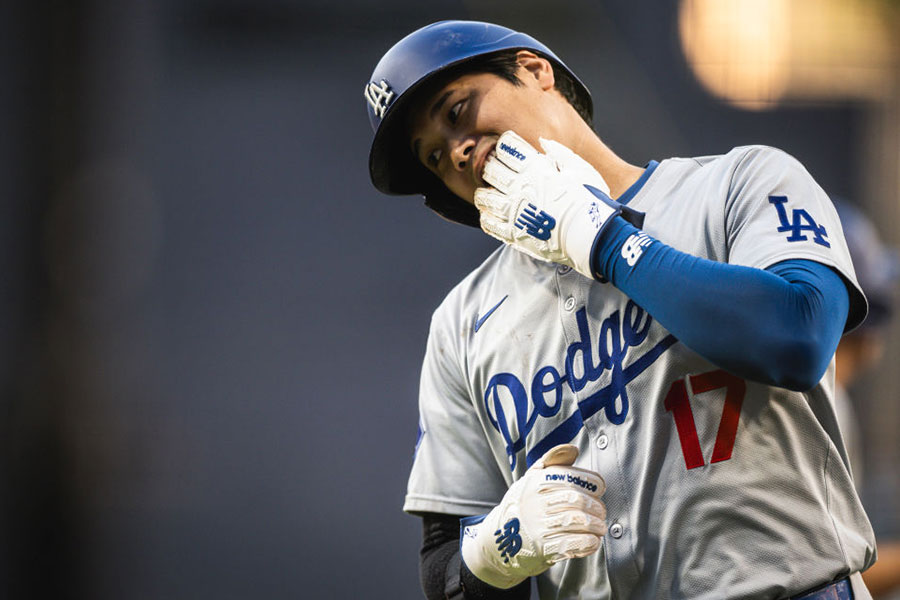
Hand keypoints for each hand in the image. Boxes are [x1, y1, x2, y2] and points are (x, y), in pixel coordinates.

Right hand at [460, 444, 606, 588]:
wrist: (499, 539)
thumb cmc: (522, 505)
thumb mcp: (531, 478)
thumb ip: (553, 461)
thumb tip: (572, 449)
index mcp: (536, 482)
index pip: (572, 477)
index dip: (591, 483)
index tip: (598, 489)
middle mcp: (537, 503)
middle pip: (577, 500)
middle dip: (596, 507)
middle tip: (600, 511)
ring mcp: (539, 526)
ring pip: (577, 522)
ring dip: (595, 525)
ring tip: (599, 527)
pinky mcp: (543, 549)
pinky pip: (572, 544)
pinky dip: (588, 543)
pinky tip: (592, 541)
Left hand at [474, 131, 621, 278]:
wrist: (589, 235)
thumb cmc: (589, 199)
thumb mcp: (580, 169)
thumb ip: (560, 153)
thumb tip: (543, 141)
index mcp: (535, 169)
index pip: (509, 149)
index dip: (504, 145)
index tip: (504, 146)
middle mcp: (519, 188)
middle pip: (492, 170)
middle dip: (490, 165)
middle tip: (492, 167)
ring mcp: (513, 211)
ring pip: (485, 197)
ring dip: (483, 193)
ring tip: (485, 193)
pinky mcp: (512, 233)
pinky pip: (490, 224)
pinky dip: (486, 218)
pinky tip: (488, 215)